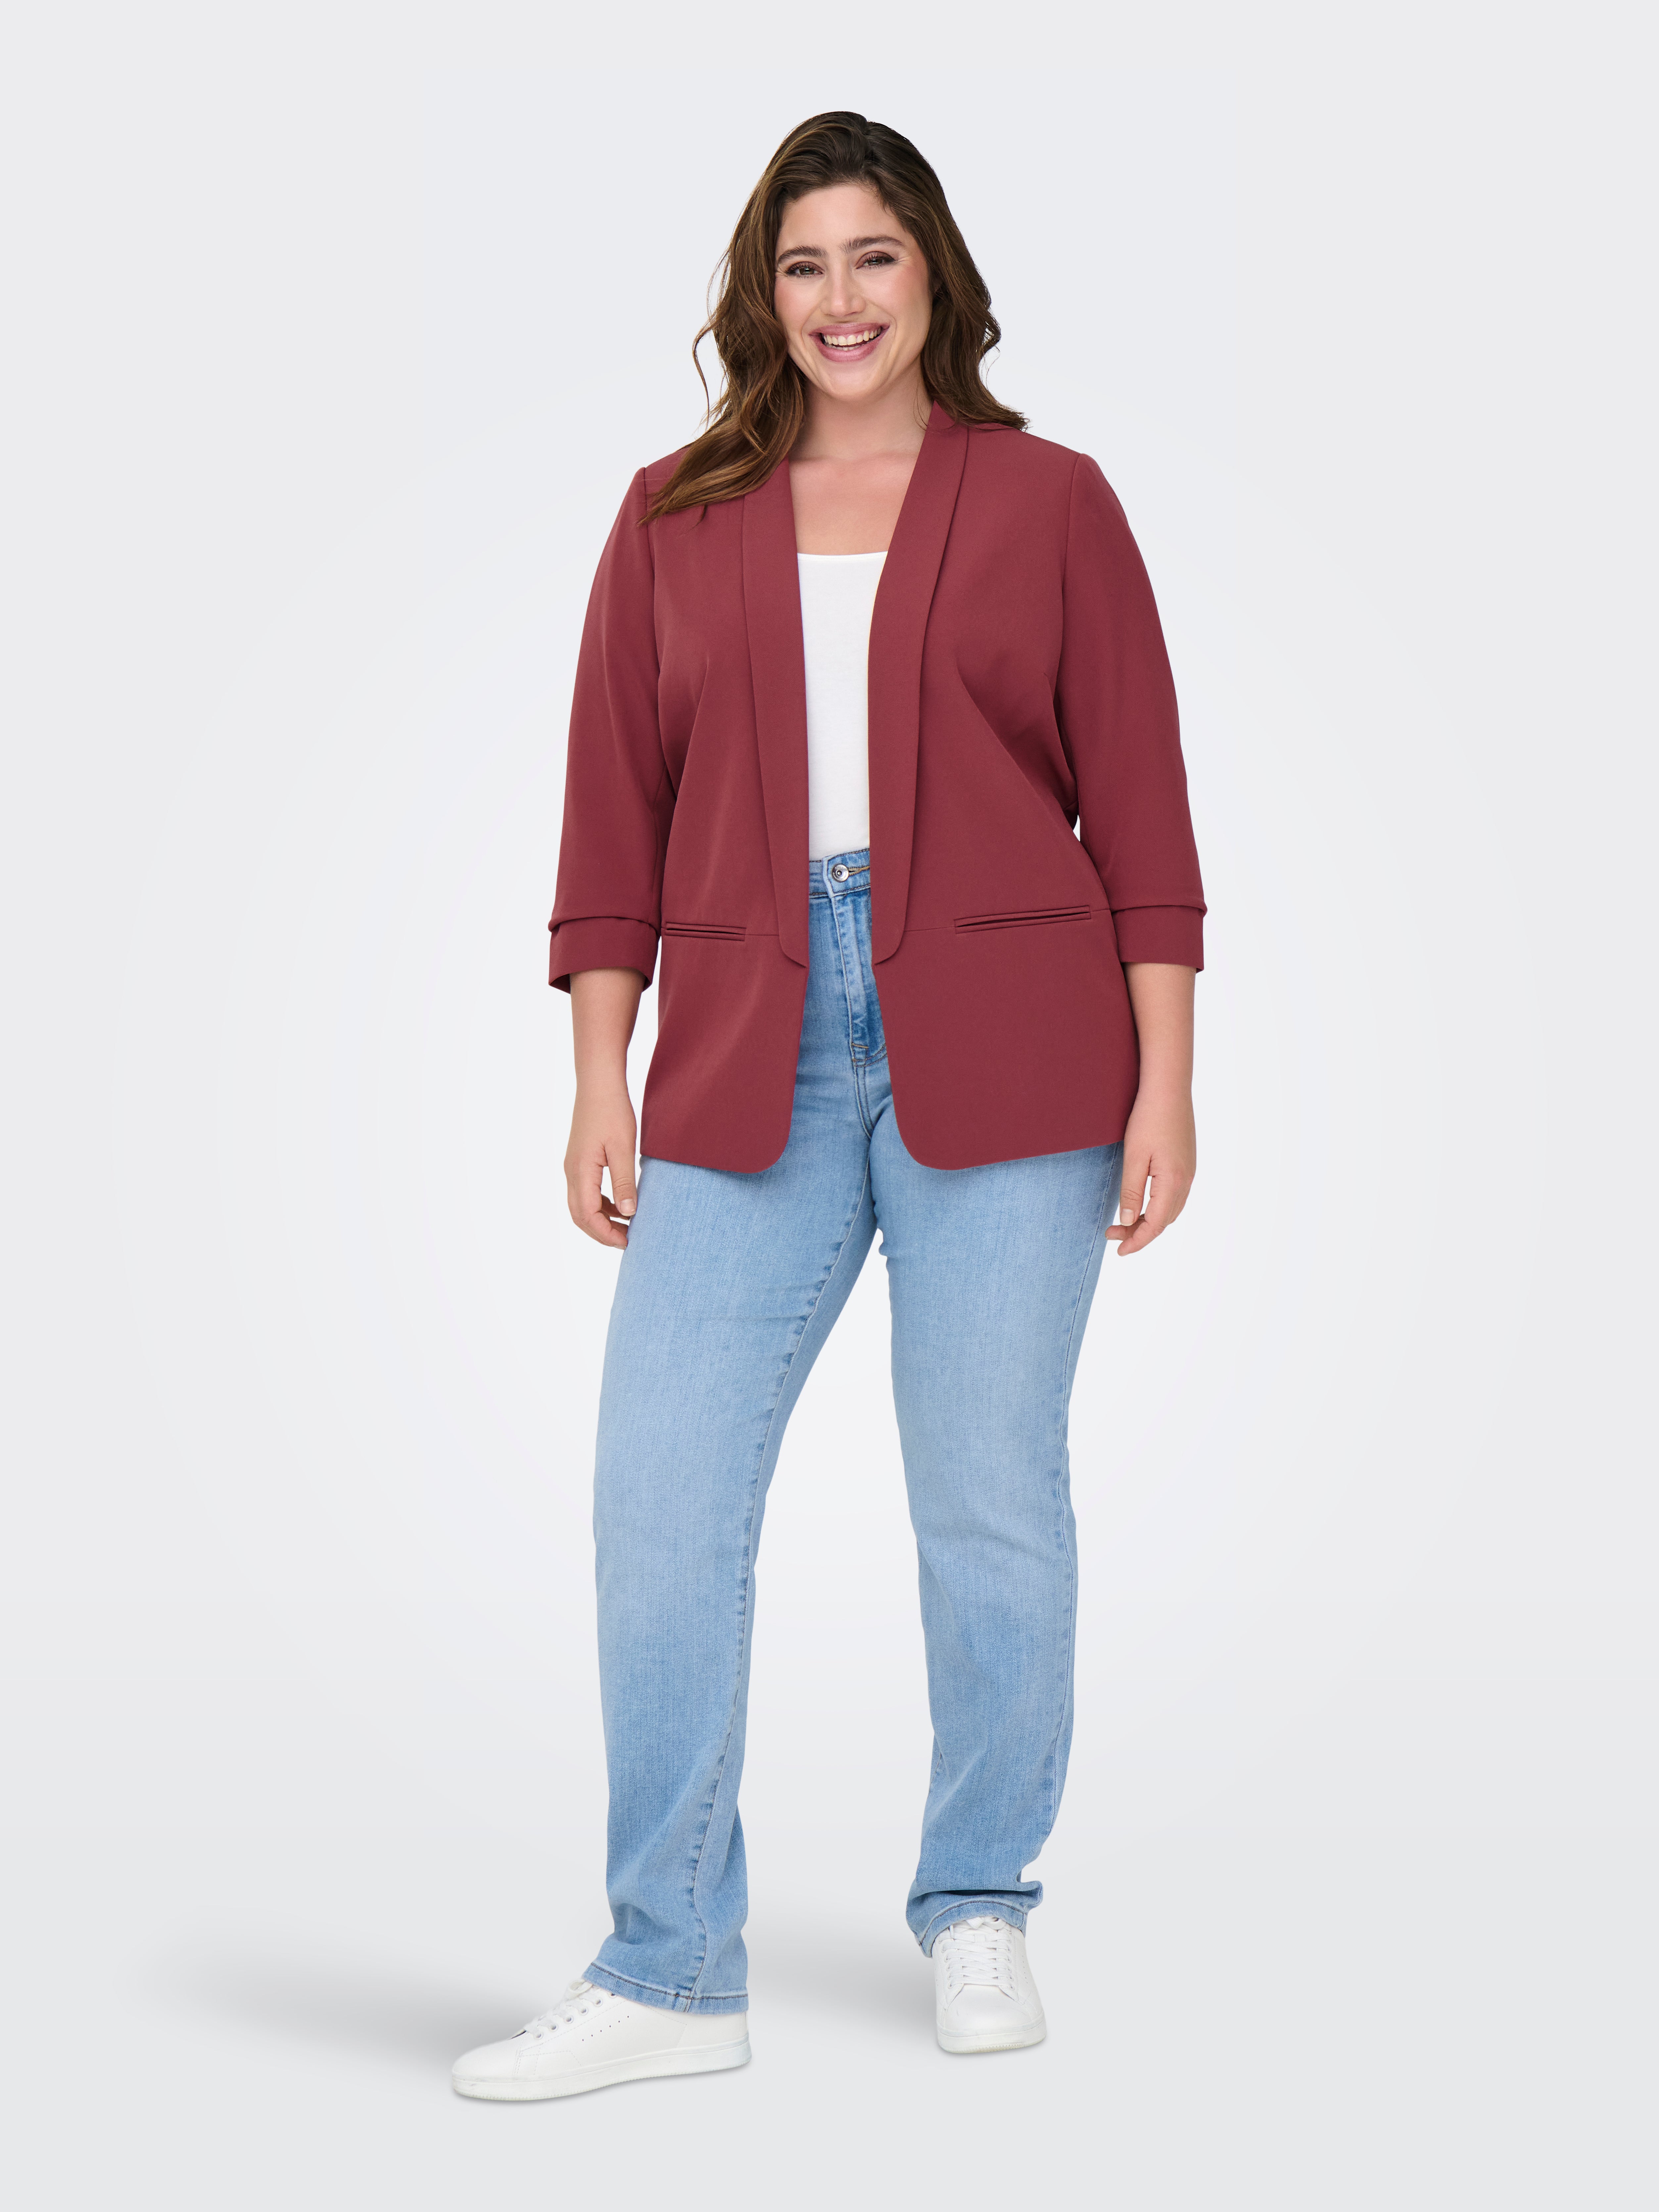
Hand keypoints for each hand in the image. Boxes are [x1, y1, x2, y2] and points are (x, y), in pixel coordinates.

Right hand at [564, 1083, 637, 1248]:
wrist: (598, 1083)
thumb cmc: (612, 1112)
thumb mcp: (623, 1148)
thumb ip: (624, 1182)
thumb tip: (628, 1214)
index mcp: (580, 1171)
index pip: (588, 1215)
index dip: (606, 1234)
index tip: (628, 1242)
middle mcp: (572, 1172)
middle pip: (580, 1215)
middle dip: (601, 1233)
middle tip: (627, 1241)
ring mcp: (573, 1166)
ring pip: (581, 1205)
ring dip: (600, 1220)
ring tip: (626, 1227)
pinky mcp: (579, 1160)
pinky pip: (585, 1191)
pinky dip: (601, 1205)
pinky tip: (620, 1205)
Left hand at [1108, 1088, 1195, 1256]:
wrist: (1169, 1089)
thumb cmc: (1148, 1119)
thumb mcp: (1134, 1157)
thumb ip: (1131, 1191)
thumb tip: (1127, 1222)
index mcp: (1173, 1182)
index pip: (1155, 1224)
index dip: (1137, 1241)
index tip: (1118, 1251)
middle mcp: (1186, 1181)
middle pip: (1164, 1221)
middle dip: (1139, 1233)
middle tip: (1112, 1235)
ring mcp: (1189, 1172)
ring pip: (1170, 1210)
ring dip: (1149, 1221)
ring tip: (1124, 1223)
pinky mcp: (1187, 1163)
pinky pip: (1174, 1196)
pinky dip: (1158, 1207)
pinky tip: (1143, 1204)